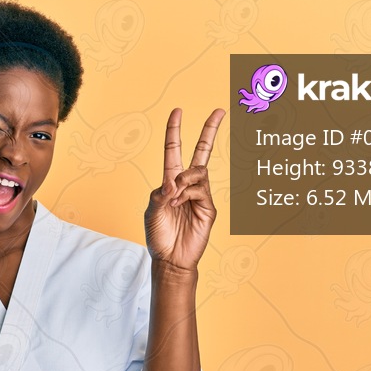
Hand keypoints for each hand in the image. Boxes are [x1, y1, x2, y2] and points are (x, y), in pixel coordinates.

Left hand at [145, 108, 224, 270]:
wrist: (170, 259)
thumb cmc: (158, 236)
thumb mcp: (151, 211)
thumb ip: (159, 193)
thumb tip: (173, 182)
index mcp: (170, 183)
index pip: (174, 151)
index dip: (174, 131)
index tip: (177, 111)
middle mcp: (187, 185)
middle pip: (201, 152)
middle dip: (210, 131)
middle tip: (219, 110)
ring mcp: (200, 196)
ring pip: (198, 172)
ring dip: (184, 179)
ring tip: (173, 196)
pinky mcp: (208, 208)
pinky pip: (200, 190)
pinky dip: (187, 193)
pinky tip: (179, 204)